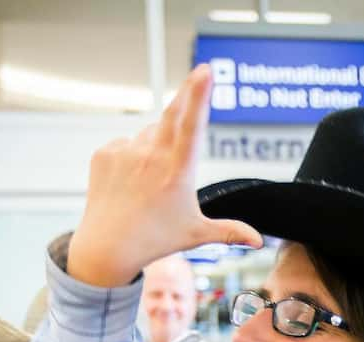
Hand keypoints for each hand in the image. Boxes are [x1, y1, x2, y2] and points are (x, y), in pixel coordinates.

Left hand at [69, 64, 262, 286]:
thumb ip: (230, 231)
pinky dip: (131, 157)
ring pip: (149, 135)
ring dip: (156, 146)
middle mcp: (150, 157)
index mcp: (177, 172)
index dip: (199, 95)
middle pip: (173, 113)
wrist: (106, 248)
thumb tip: (258, 240)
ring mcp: (125, 152)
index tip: (204, 70)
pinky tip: (129, 182)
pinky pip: (125, 144)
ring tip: (151, 180)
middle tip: (198, 74)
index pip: (192, 125)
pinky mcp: (105, 153)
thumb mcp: (196, 235)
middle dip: (187, 94)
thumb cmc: (155, 241)